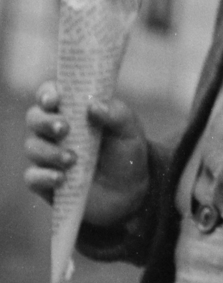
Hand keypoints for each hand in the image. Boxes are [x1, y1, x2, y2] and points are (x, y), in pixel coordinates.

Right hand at [23, 81, 150, 226]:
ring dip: (50, 151)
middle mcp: (55, 130)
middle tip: (65, 128)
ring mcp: (48, 155)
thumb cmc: (126, 151)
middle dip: (45, 121)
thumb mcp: (130, 130)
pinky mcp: (45, 181)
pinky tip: (61, 178)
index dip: (48, 93)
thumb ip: (116, 114)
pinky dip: (44, 176)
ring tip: (73, 159)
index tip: (55, 99)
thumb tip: (93, 105)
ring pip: (33, 146)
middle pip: (34, 118)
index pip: (51, 94)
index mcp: (74, 110)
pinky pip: (32, 176)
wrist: (130, 189)